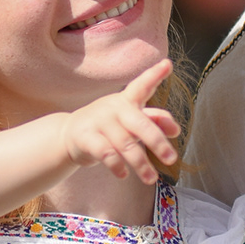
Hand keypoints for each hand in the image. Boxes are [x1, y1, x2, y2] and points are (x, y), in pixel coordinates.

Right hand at [57, 64, 179, 188]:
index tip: (167, 65)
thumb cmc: (108, 127)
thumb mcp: (130, 121)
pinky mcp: (86, 137)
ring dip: (140, 164)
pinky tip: (123, 175)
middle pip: (140, 124)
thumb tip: (175, 130)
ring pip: (125, 144)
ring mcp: (99, 121)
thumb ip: (154, 122)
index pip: (142, 85)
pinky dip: (117, 166)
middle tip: (171, 159)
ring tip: (151, 179)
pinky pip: (105, 153)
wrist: (69, 135)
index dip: (154, 75)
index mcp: (127, 100)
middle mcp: (114, 108)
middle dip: (157, 142)